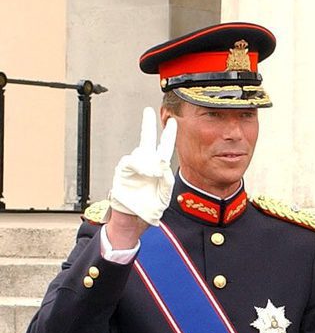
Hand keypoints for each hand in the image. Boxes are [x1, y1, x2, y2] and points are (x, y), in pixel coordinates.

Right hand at [108, 107, 176, 225]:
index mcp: (157, 168)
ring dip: (148, 160)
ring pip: (140, 153)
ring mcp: (133, 167)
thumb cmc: (148, 208)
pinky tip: (145, 171)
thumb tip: (162, 166)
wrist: (133, 220)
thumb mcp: (164, 195)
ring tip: (154, 173)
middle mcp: (145, 164)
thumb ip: (166, 181)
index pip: (164, 147)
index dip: (168, 134)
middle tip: (149, 111)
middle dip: (148, 125)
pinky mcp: (123, 173)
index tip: (173, 121)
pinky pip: (130, 164)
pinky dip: (138, 166)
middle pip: (147, 140)